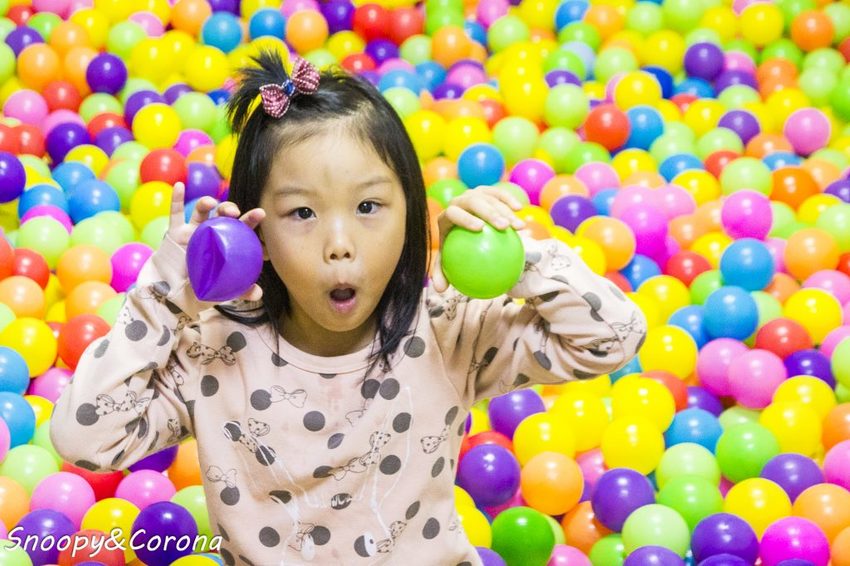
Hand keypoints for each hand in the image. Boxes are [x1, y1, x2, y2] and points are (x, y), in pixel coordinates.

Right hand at [168, 182, 266, 301]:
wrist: (173, 294)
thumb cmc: (202, 289)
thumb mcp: (222, 290)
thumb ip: (240, 290)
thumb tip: (258, 294)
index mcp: (226, 244)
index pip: (242, 228)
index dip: (251, 219)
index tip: (260, 213)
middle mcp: (212, 233)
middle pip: (223, 215)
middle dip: (229, 208)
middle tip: (234, 212)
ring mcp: (193, 230)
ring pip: (202, 211)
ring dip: (206, 202)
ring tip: (211, 203)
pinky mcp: (174, 232)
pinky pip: (175, 212)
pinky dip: (177, 198)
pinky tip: (180, 186)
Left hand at [430, 186, 525, 292]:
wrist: (461, 229)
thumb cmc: (454, 248)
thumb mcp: (446, 260)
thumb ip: (441, 272)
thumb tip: (440, 290)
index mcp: (447, 216)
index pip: (454, 213)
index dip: (465, 218)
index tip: (480, 229)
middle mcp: (459, 201)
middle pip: (474, 201)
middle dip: (490, 212)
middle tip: (504, 227)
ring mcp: (473, 194)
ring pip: (490, 197)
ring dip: (505, 210)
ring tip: (519, 226)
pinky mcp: (486, 191)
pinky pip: (499, 194)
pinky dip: (509, 200)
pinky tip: (520, 210)